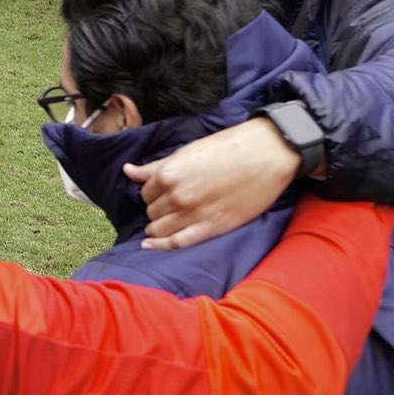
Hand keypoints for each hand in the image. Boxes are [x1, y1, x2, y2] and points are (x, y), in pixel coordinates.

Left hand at [125, 117, 302, 249]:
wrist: (266, 154)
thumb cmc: (228, 148)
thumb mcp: (186, 152)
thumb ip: (155, 166)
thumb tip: (127, 170)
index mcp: (168, 174)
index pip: (145, 192)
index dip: (152, 193)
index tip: (161, 193)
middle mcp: (176, 196)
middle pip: (152, 211)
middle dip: (156, 209)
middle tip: (168, 207)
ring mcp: (193, 214)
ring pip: (160, 229)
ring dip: (157, 228)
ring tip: (159, 226)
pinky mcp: (212, 227)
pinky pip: (177, 243)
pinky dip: (161, 246)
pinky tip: (150, 245)